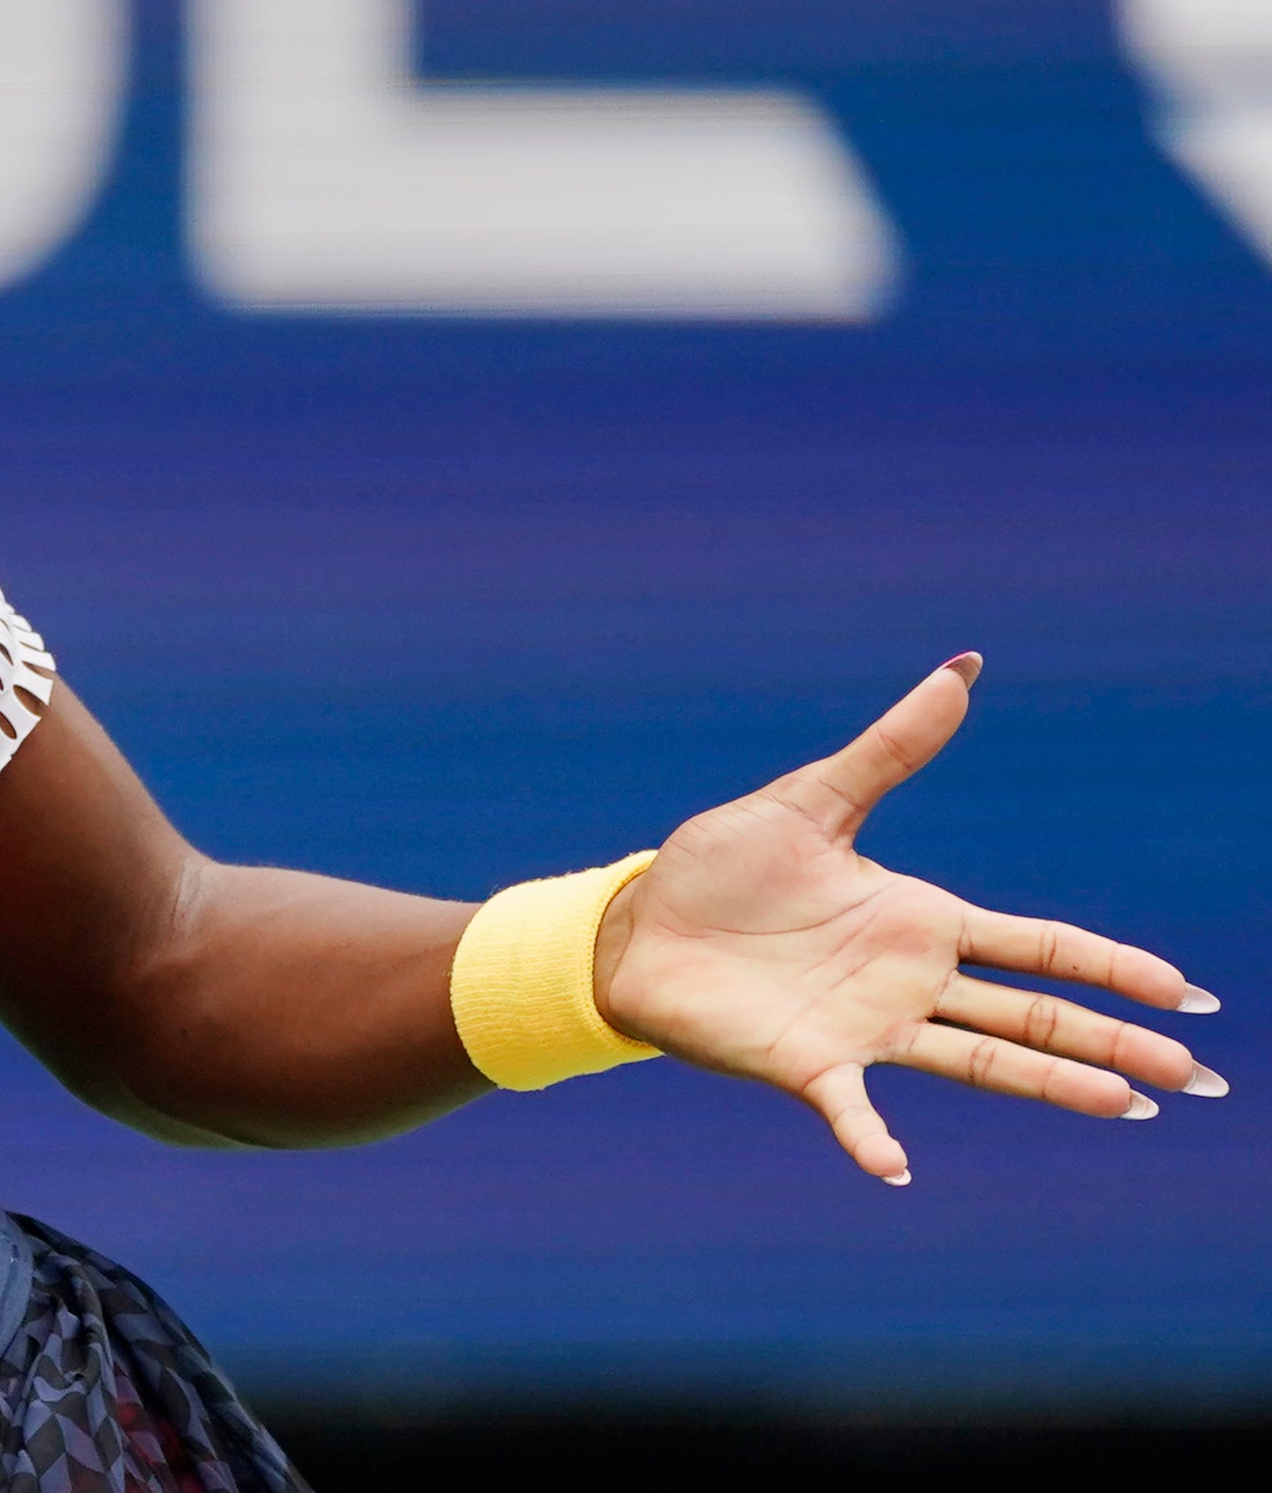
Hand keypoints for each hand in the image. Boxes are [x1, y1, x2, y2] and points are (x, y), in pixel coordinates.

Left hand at [595, 653, 1225, 1183]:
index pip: (1040, 945)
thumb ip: (892, 746)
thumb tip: (963, 667)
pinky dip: (872, 1141)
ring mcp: (866, 1029)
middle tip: (1200, 1076)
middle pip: (1037, 1014)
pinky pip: (850, 1111)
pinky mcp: (806, 1064)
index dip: (1113, 968)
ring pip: (983, 1062)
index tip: (1189, 995)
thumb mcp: (813, 799)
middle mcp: (910, 983)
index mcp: (921, 920)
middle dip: (1118, 1042)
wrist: (638, 923)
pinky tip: (899, 1172)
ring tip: (1129, 1104)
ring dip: (1053, 1084)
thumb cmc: (722, 867)